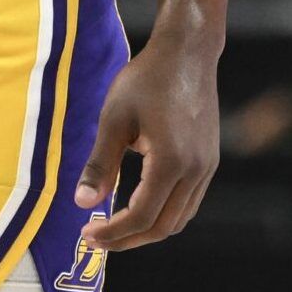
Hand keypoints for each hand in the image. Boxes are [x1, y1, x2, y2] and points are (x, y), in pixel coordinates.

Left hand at [74, 30, 220, 251]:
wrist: (187, 52)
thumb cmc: (146, 79)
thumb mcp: (114, 118)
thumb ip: (100, 164)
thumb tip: (82, 203)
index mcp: (172, 161)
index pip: (142, 216)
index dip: (114, 232)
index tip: (87, 234)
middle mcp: (196, 170)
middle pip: (163, 226)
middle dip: (129, 238)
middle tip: (97, 238)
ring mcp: (207, 167)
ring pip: (179, 218)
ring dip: (148, 229)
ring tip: (115, 227)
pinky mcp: (209, 160)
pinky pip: (188, 202)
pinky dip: (164, 213)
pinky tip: (140, 204)